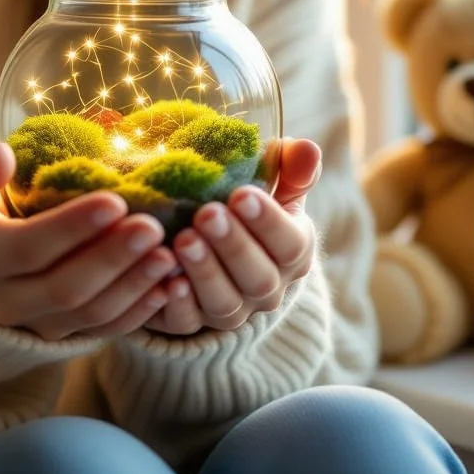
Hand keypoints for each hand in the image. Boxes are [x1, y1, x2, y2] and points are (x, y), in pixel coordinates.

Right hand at [0, 143, 177, 341]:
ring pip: (91, 313)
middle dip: (113, 258)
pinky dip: (141, 312)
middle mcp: (8, 301)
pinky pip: (106, 330)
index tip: (115, 201)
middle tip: (153, 228)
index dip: (73, 228)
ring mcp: (39, 323)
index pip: (29, 248)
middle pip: (67, 287)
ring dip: (134, 285)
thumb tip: (0, 156)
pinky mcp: (65, 334)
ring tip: (168, 254)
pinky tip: (170, 286)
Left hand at [144, 139, 320, 335]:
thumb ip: (291, 167)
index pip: (291, 244)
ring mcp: (232, 310)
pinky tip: (166, 282)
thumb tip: (307, 148)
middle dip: (233, 245)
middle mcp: (268, 289)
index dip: (267, 222)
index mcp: (293, 253)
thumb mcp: (272, 186)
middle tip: (206, 214)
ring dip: (205, 272)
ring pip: (225, 303)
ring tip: (183, 240)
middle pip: (259, 278)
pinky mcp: (193, 324)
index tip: (241, 194)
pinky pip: (187, 324)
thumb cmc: (245, 208)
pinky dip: (178, 305)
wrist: (213, 249)